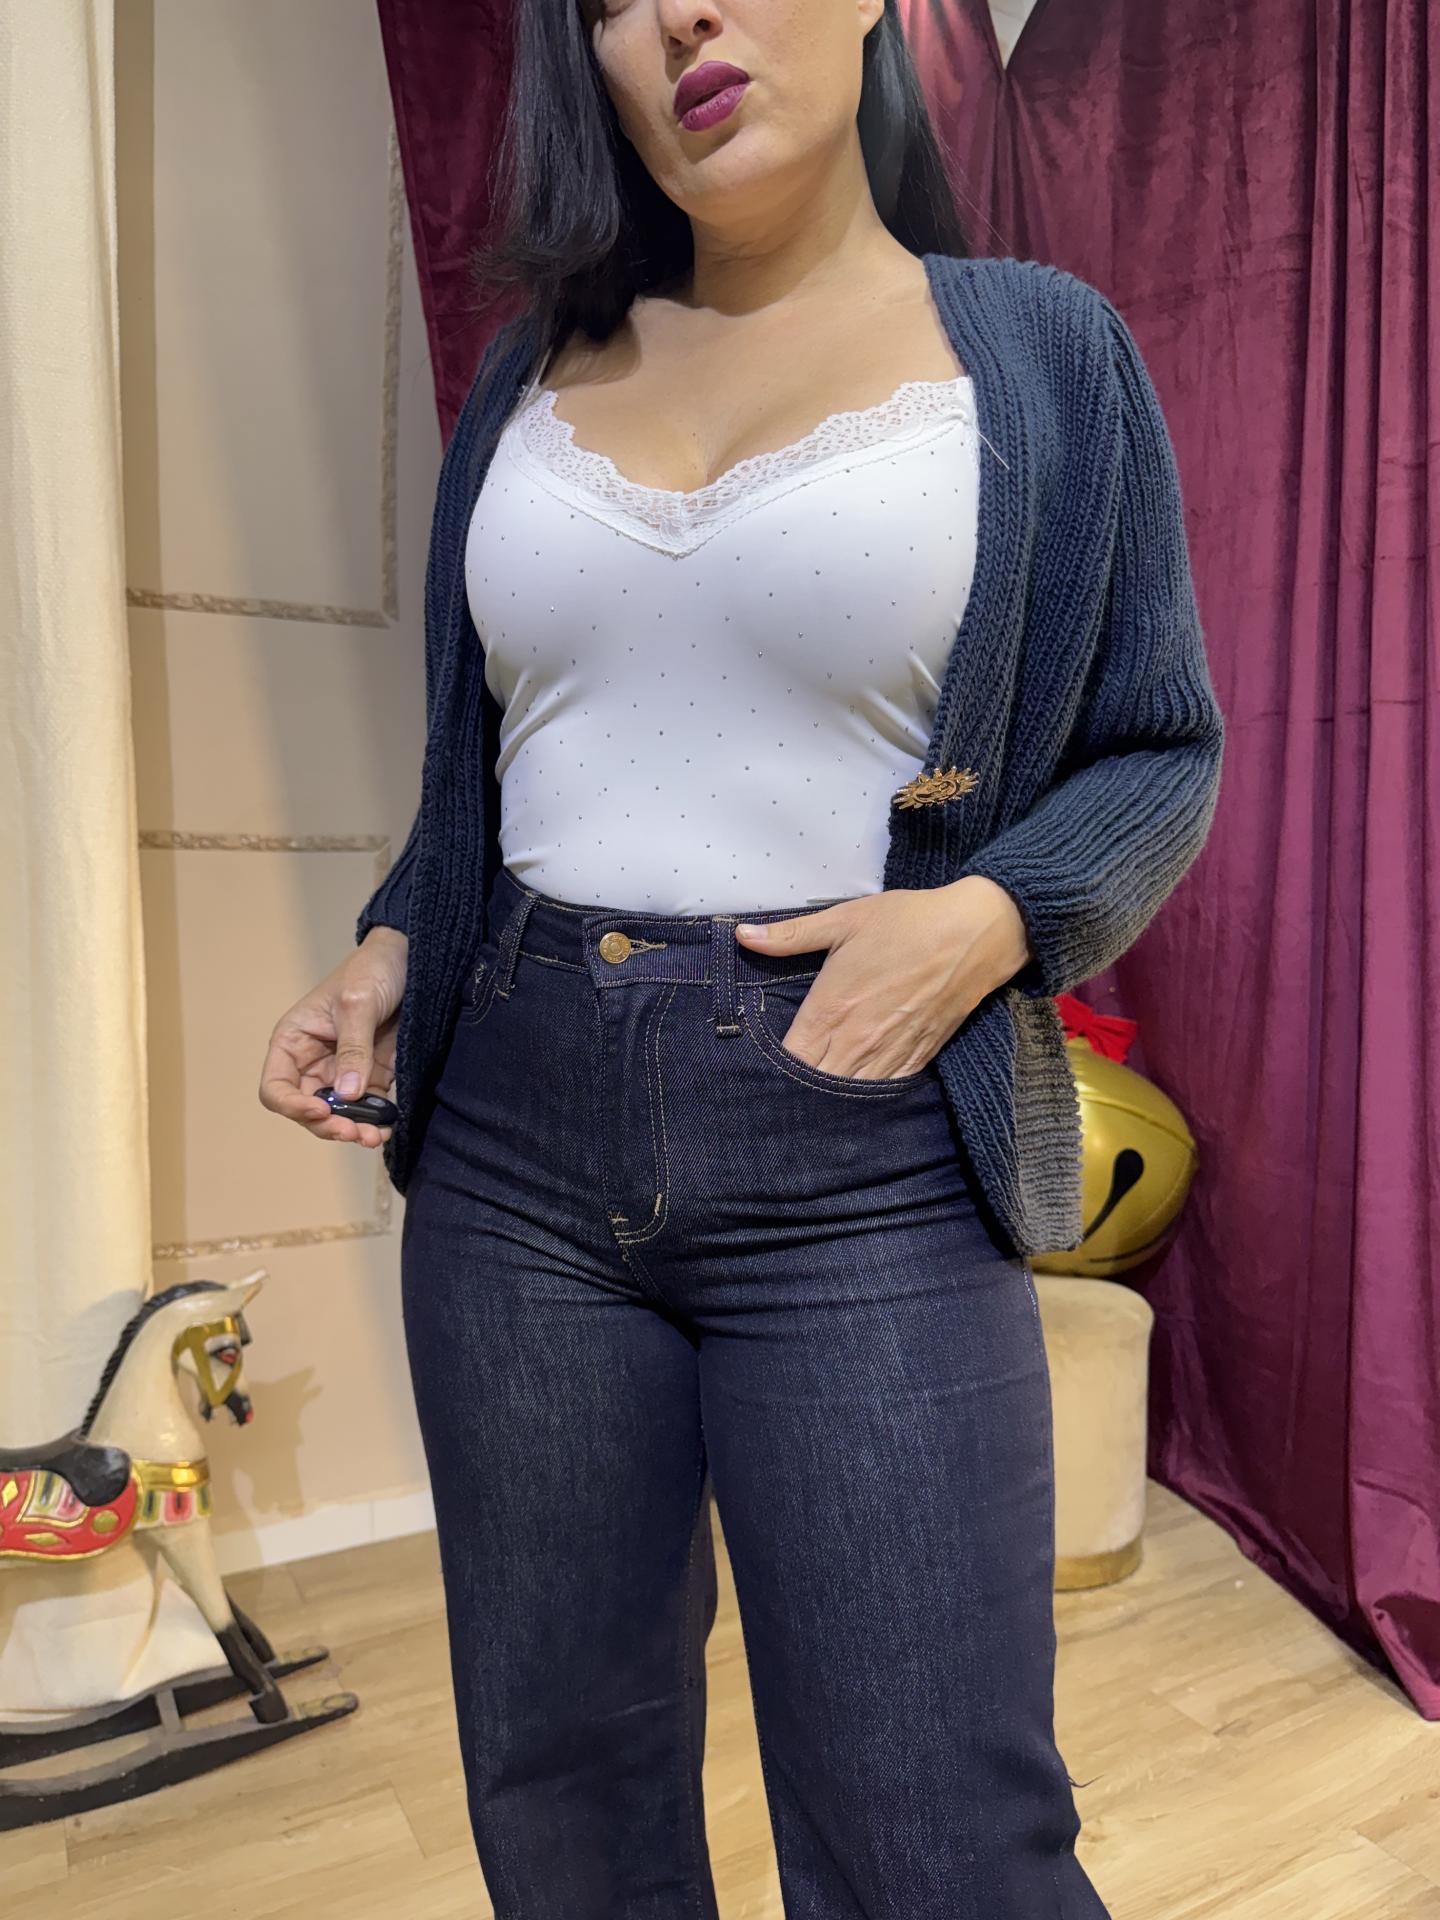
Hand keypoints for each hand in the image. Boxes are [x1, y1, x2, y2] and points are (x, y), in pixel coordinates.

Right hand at [258, 926, 407, 1146]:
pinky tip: (386, 1128)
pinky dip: (375, 1122)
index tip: (321, 1111)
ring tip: (373, 1137)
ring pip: (338, 1115)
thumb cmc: (372, 969)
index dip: (292, 1106)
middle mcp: (313, 1062)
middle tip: (353, 1132)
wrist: (412, 957)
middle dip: (327, 1125)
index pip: (276, 1087)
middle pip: (307, 1110)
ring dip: (352, 1130)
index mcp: (294, 1041)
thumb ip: (352, 1048)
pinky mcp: (372, 1075)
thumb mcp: (357, 1003)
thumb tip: (346, 1094)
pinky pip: (368, 1108)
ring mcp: (344, 1071)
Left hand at [732, 878, 1031, 1079]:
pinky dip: (867, 1094)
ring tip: (812, 1101)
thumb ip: (790, 935)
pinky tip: (856, 1091)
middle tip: (782, 1087)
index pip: (790, 1058)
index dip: (773, 1068)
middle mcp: (858, 1039)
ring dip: (831, 1096)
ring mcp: (890, 1052)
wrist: (975, 933)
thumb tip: (742, 935)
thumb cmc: (908, 922)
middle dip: (797, 1087)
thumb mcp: (844, 920)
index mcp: (832, 1007)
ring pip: (849, 1093)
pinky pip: (885, 1089)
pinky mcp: (918, 1057)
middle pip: (815, 1083)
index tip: (761, 1066)